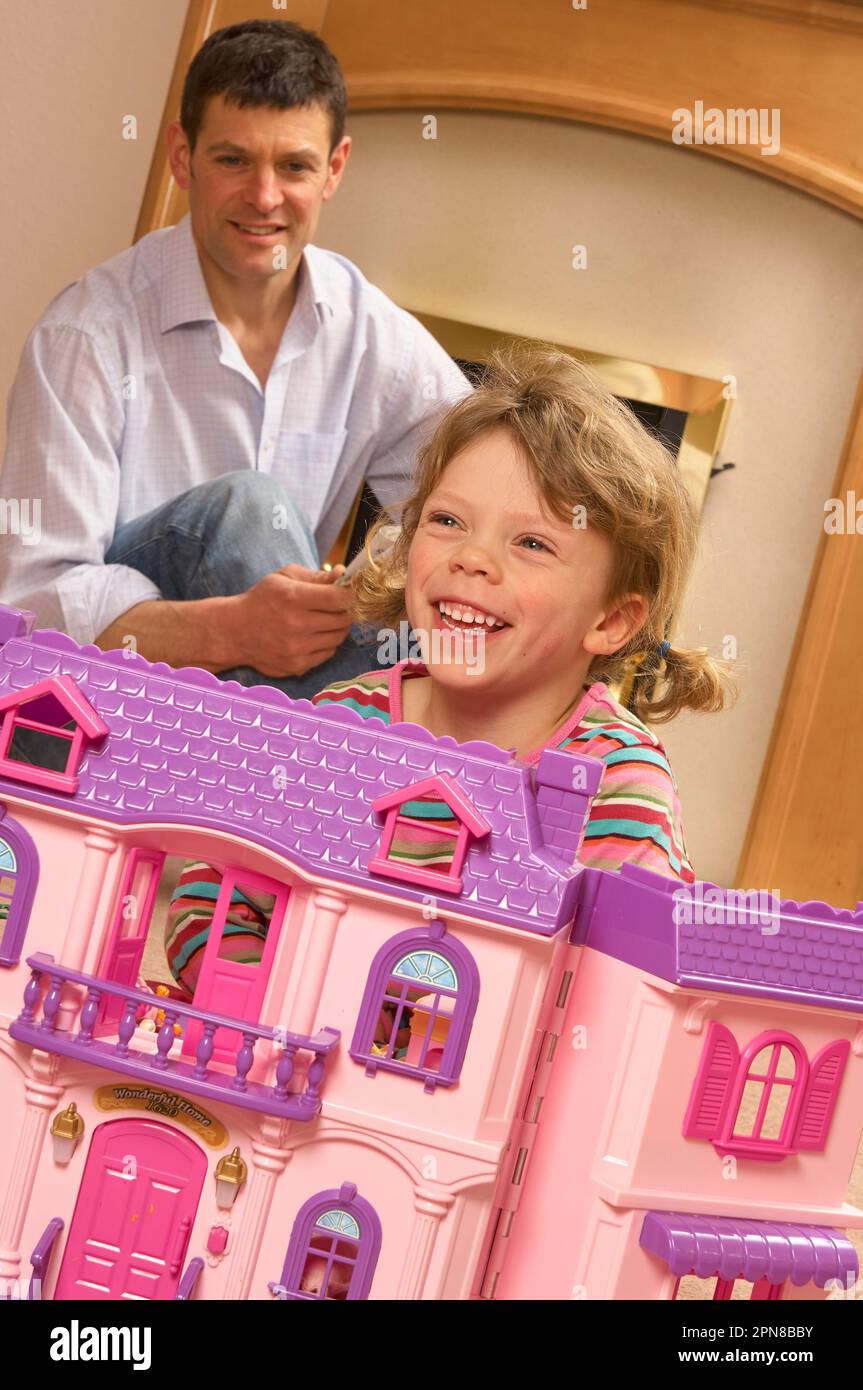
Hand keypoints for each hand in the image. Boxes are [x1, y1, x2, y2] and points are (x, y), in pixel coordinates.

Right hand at [229, 563, 352, 676]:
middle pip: (343, 619)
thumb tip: (344, 575)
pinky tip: (314, 635)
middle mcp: (296, 625)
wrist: (235, 632)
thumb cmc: (262, 600)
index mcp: (293, 598)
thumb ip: (316, 576)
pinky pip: (328, 653)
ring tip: (325, 619)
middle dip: (346, 610)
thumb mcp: (283, 577)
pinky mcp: (297, 665)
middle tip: (338, 605)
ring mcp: (297, 648)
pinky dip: (327, 643)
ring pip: (339, 637)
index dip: (350, 593)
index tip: (349, 591)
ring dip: (338, 627)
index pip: (339, 598)